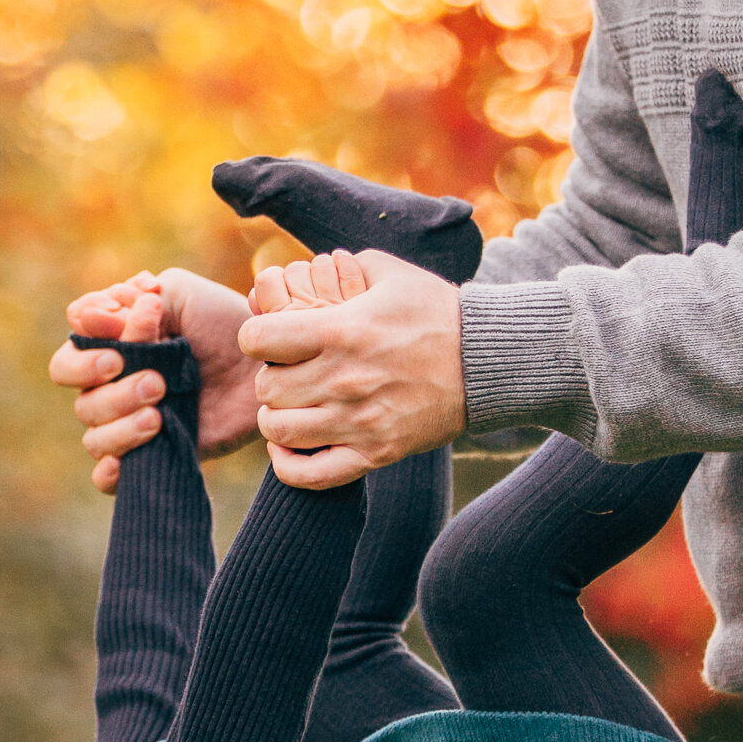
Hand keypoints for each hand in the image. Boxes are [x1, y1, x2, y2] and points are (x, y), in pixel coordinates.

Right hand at [47, 265, 260, 492]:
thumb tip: (82, 318)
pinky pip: (108, 479)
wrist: (267, 364)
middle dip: (113, 391)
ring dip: (122, 425)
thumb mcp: (178, 295)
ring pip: (95, 437)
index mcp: (110, 350)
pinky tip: (125, 464)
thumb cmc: (221, 323)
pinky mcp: (152, 456)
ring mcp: (130, 424)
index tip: (123, 335)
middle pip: (81, 402)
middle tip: (156, 381)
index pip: (69, 358)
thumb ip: (130, 299)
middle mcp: (113, 389)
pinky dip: (111, 473)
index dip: (88, 353)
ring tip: (160, 413)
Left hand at [239, 250, 466, 486]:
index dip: (255, 337)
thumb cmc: (438, 312)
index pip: (257, 340)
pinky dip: (289, 466)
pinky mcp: (376, 453)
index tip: (269, 339)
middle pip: (266, 389)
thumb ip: (344, 266)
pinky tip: (290, 448)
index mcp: (340, 331)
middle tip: (286, 373)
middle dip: (269, 378)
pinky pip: (312, 475)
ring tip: (289, 408)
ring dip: (276, 420)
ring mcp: (358, 421)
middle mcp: (343, 379)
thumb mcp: (391, 273)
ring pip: (280, 432)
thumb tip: (309, 267)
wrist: (487, 362)